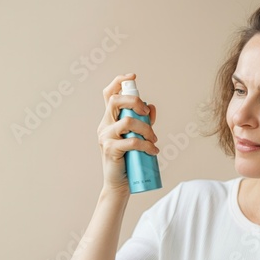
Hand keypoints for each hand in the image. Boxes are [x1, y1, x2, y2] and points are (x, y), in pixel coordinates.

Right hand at [96, 74, 158, 193]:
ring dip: (146, 129)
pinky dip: (146, 144)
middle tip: (147, 114)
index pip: (109, 94)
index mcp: (109, 119)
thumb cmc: (129, 158)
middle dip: (135, 101)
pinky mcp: (110, 150)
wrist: (119, 183)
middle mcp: (105, 125)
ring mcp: (105, 137)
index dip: (119, 82)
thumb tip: (151, 106)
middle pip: (115, 101)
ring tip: (154, 140)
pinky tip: (153, 150)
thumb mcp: (138, 136)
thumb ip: (144, 121)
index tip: (133, 76)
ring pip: (127, 121)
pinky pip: (131, 141)